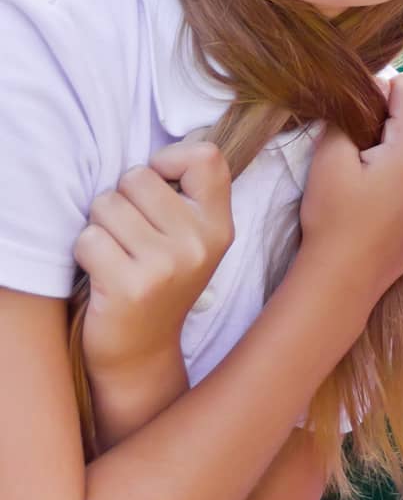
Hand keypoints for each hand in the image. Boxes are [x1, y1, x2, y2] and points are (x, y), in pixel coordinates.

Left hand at [74, 140, 234, 383]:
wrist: (142, 352)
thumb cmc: (159, 279)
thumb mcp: (192, 237)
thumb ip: (186, 193)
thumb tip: (167, 147)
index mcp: (219, 225)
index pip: (205, 156)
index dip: (169, 161)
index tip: (160, 187)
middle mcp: (199, 243)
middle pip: (138, 177)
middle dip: (122, 198)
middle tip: (131, 233)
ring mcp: (166, 266)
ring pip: (107, 205)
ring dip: (100, 225)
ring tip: (117, 253)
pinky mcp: (129, 286)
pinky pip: (88, 238)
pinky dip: (86, 252)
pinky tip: (102, 273)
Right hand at [296, 72, 402, 306]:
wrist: (345, 279)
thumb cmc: (334, 218)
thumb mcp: (329, 156)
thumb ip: (348, 114)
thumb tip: (360, 96)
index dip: (379, 92)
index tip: (358, 123)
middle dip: (390, 121)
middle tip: (360, 154)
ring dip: (400, 145)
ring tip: (371, 176)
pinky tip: (384, 194)